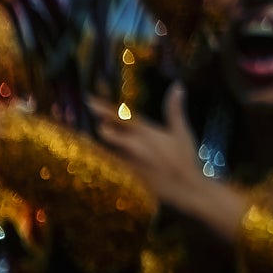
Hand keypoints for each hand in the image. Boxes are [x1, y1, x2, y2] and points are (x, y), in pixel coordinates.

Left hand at [94, 85, 249, 241]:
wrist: (185, 188)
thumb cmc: (184, 158)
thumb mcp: (181, 132)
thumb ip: (174, 109)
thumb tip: (177, 85)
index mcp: (146, 132)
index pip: (119, 116)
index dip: (101, 108)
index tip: (87, 99)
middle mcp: (133, 146)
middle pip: (106, 133)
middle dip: (99, 127)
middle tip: (93, 122)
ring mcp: (127, 162)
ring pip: (103, 149)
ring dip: (97, 144)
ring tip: (90, 139)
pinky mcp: (124, 176)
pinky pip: (106, 166)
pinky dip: (100, 160)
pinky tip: (91, 160)